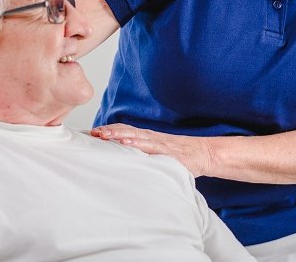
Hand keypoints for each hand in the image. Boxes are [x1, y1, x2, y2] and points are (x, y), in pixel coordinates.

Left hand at [91, 124, 213, 177]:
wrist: (203, 153)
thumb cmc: (180, 157)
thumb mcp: (158, 156)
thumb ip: (143, 157)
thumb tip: (123, 165)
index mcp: (147, 138)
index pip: (125, 131)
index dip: (110, 131)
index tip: (93, 133)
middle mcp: (151, 138)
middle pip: (127, 131)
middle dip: (109, 132)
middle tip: (93, 133)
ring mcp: (160, 144)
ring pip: (136, 137)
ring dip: (120, 135)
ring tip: (105, 136)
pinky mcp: (168, 152)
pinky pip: (151, 147)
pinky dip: (139, 144)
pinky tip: (128, 144)